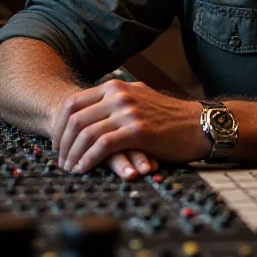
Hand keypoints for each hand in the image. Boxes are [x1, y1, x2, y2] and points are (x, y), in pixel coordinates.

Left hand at [52, 80, 209, 176]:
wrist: (198, 124)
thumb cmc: (169, 117)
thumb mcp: (139, 99)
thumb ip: (116, 101)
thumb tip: (92, 113)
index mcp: (117, 86)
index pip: (73, 103)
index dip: (59, 126)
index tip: (58, 144)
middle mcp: (119, 95)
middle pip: (75, 119)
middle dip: (62, 143)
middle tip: (61, 160)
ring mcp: (128, 112)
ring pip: (85, 133)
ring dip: (73, 155)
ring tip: (70, 168)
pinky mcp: (137, 130)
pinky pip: (102, 146)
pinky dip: (88, 160)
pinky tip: (85, 169)